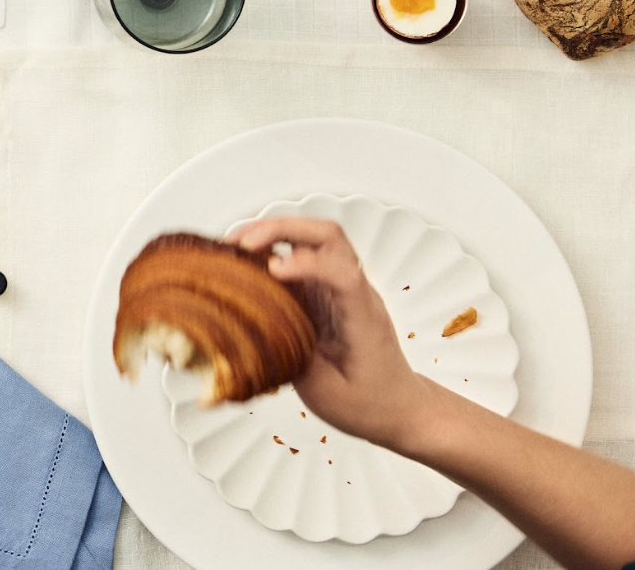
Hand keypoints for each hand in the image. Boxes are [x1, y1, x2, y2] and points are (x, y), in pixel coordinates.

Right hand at [226, 217, 429, 448]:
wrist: (397, 406)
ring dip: (275, 231)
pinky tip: (248, 260)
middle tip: (242, 244)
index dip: (307, 265)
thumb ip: (291, 359)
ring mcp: (342, 287)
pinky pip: (302, 254)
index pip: (343, 275)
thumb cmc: (369, 402)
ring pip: (314, 237)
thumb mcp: (327, 394)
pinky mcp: (327, 291)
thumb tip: (252, 335)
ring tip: (236, 245)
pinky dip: (273, 248)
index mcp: (363, 318)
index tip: (274, 271)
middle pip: (327, 236)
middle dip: (282, 228)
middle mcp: (356, 293)